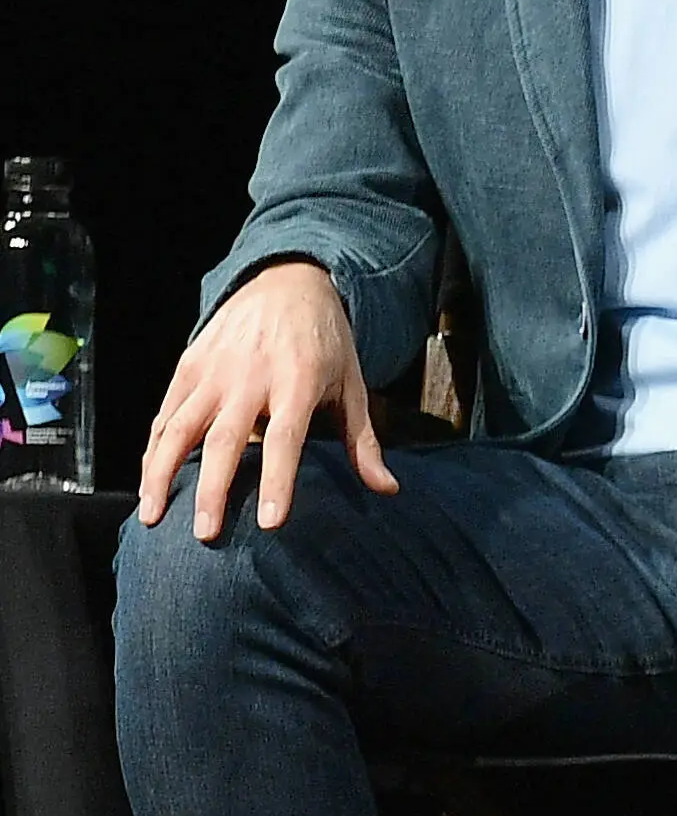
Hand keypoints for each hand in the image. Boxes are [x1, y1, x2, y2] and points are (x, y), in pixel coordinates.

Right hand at [136, 260, 391, 540]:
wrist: (287, 282)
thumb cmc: (326, 342)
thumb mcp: (352, 384)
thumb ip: (363, 441)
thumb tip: (388, 490)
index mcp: (299, 382)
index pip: (288, 440)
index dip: (279, 481)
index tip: (271, 523)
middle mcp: (251, 376)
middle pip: (226, 439)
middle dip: (213, 488)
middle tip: (206, 533)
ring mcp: (214, 370)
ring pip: (180, 427)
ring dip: (162, 473)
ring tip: (154, 515)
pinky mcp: (189, 364)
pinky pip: (166, 413)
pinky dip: (153, 447)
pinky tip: (148, 480)